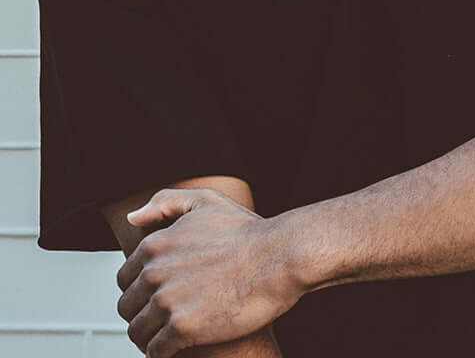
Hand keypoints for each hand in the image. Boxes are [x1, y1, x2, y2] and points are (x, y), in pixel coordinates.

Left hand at [116, 187, 305, 357]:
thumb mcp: (206, 201)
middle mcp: (155, 272)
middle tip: (168, 316)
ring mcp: (167, 300)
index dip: (142, 289)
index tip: (160, 294)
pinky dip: (165, 353)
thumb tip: (132, 217)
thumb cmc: (247, 232)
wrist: (279, 258)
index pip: (125, 278)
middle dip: (144, 313)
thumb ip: (165, 203)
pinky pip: (156, 351)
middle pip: (128, 307)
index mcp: (155, 244)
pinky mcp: (182, 328)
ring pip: (138, 332)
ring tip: (172, 335)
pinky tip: (183, 346)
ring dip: (151, 336)